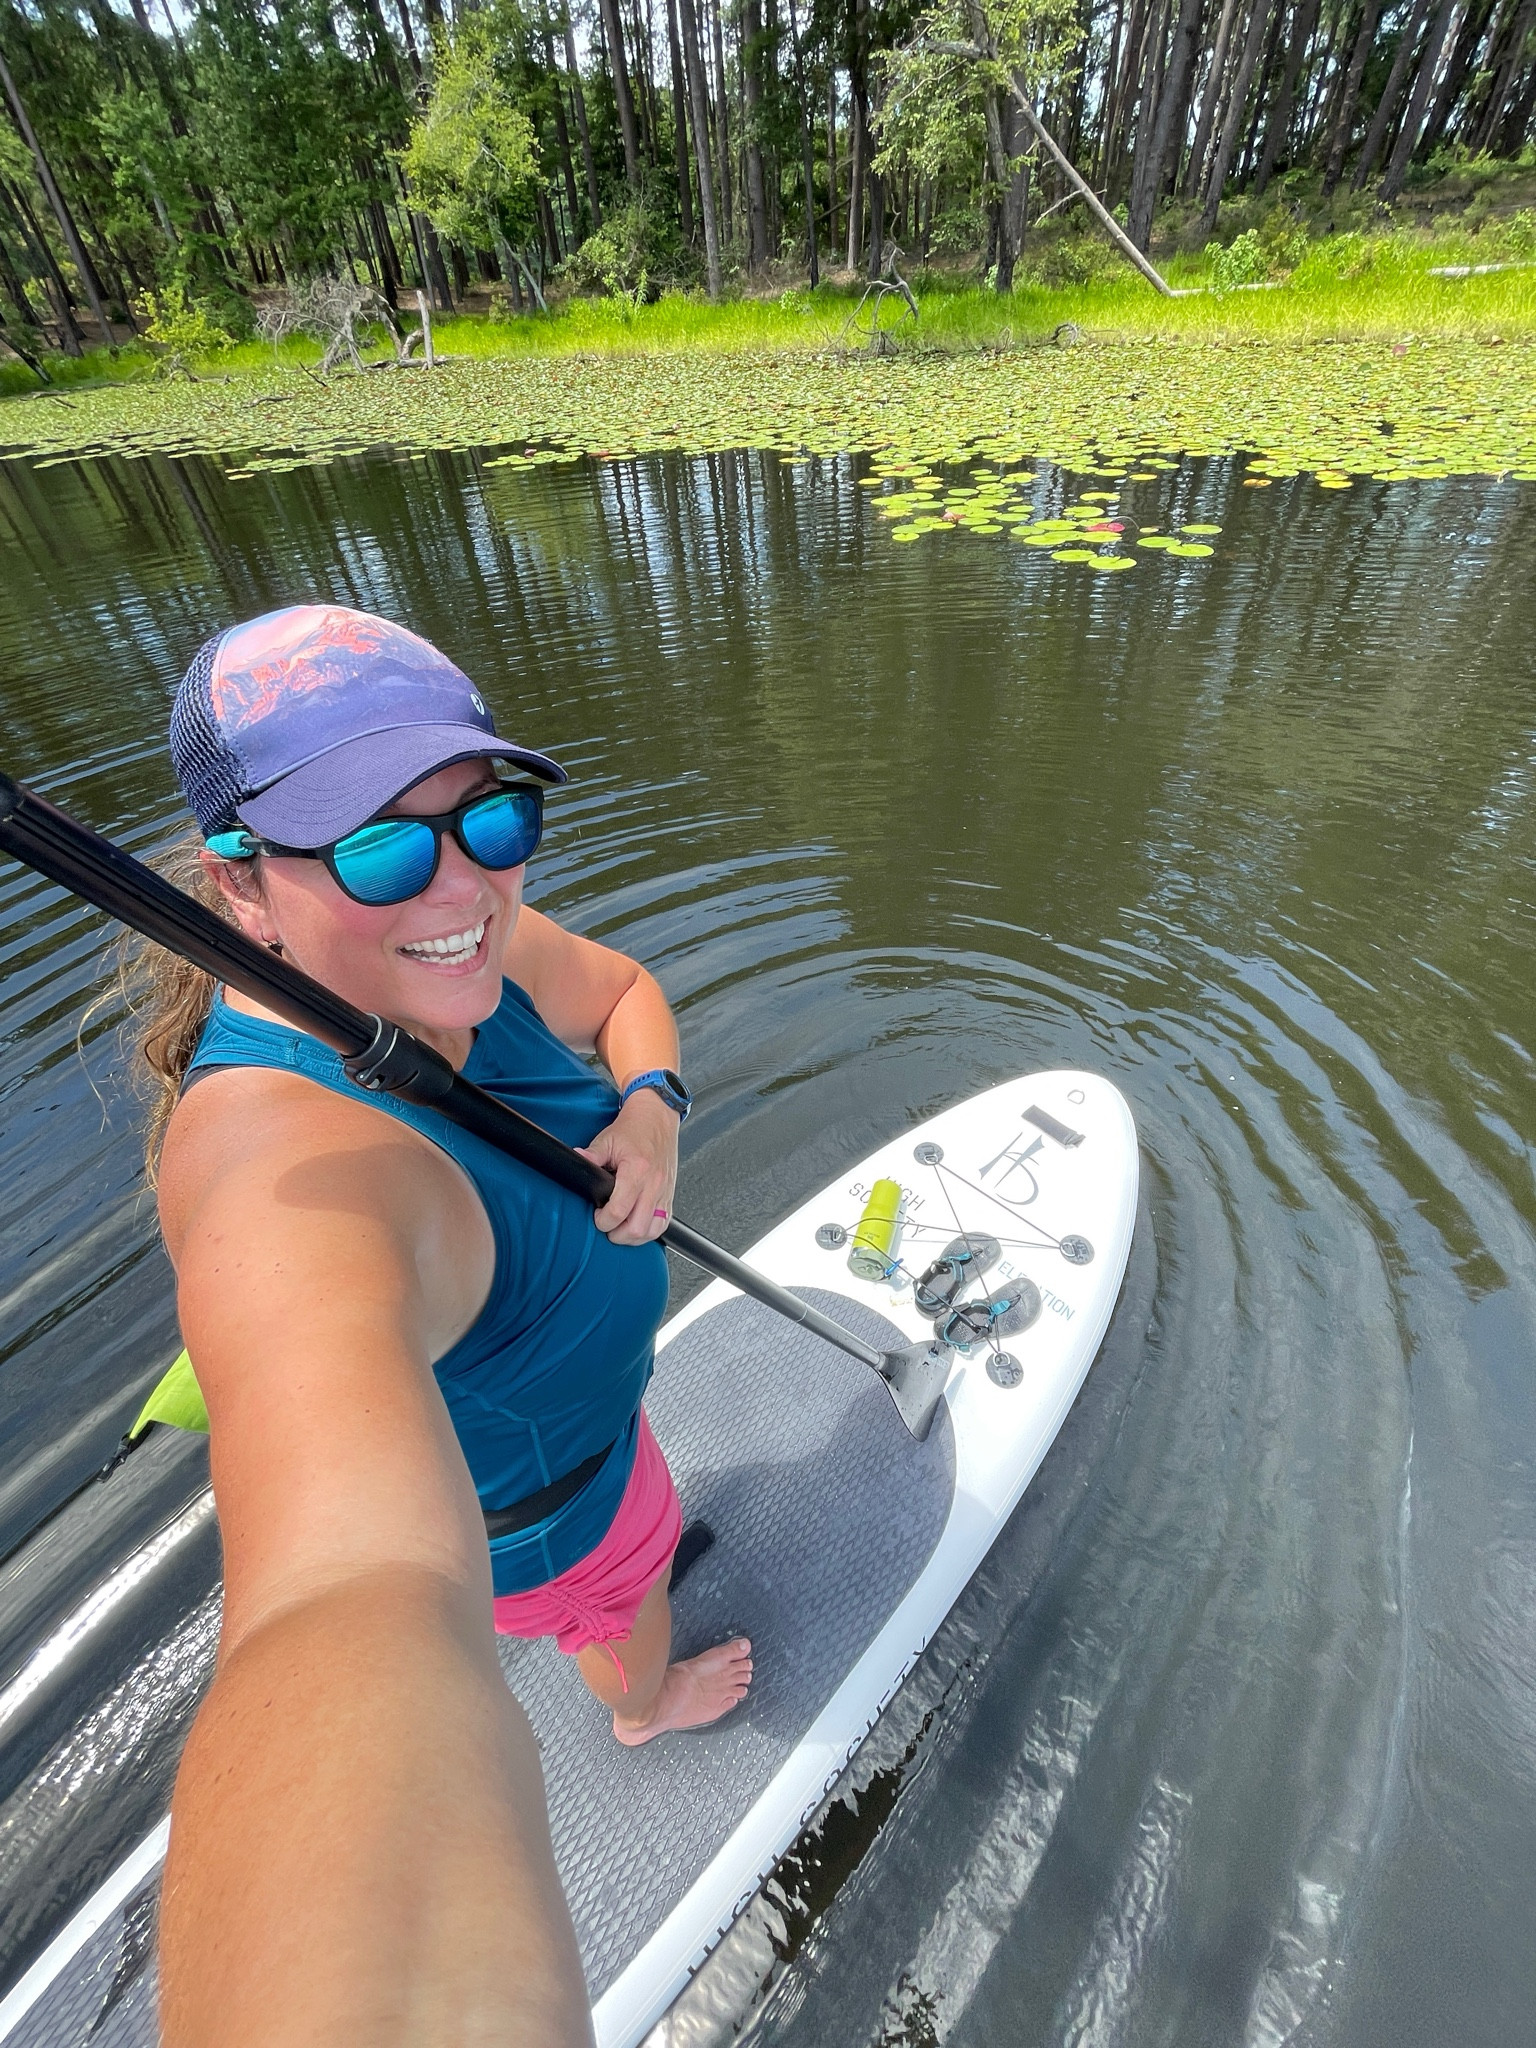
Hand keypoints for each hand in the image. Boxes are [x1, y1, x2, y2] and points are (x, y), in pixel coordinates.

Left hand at [578, 1089, 679, 1244]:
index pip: (618, 1211)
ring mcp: (664, 1192)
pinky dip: (649, 1230)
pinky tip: (637, 1225)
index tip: (597, 1216)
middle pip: (636, 1228)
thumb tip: (575, 1163)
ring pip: (652, 1231)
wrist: (657, 1118)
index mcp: (637, 1171)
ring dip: (634, 1236)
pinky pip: (663, 1223)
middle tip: (607, 1225)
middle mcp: (654, 1185)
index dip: (602, 1221)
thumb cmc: (635, 1128)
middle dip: (617, 1234)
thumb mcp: (607, 1139)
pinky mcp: (670, 1195)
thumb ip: (590, 1156)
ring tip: (620, 1228)